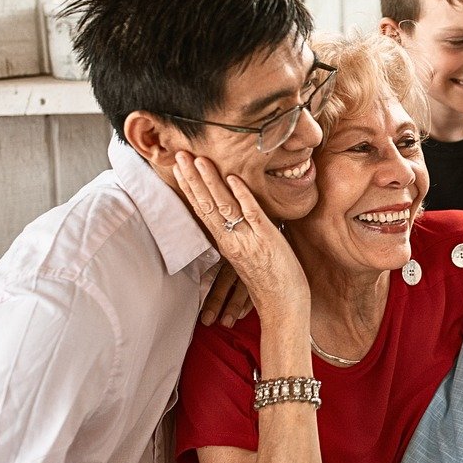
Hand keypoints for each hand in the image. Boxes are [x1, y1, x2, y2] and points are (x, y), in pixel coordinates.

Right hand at [173, 152, 308, 317]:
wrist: (283, 307)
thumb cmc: (270, 283)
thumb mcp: (247, 257)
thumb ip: (240, 236)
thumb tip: (238, 216)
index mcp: (226, 244)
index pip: (202, 210)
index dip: (190, 187)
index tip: (179, 167)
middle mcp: (232, 241)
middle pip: (206, 204)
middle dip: (192, 178)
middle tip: (178, 154)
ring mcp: (248, 240)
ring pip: (224, 206)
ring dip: (210, 181)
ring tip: (198, 160)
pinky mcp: (267, 240)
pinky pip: (252, 214)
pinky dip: (242, 195)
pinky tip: (233, 179)